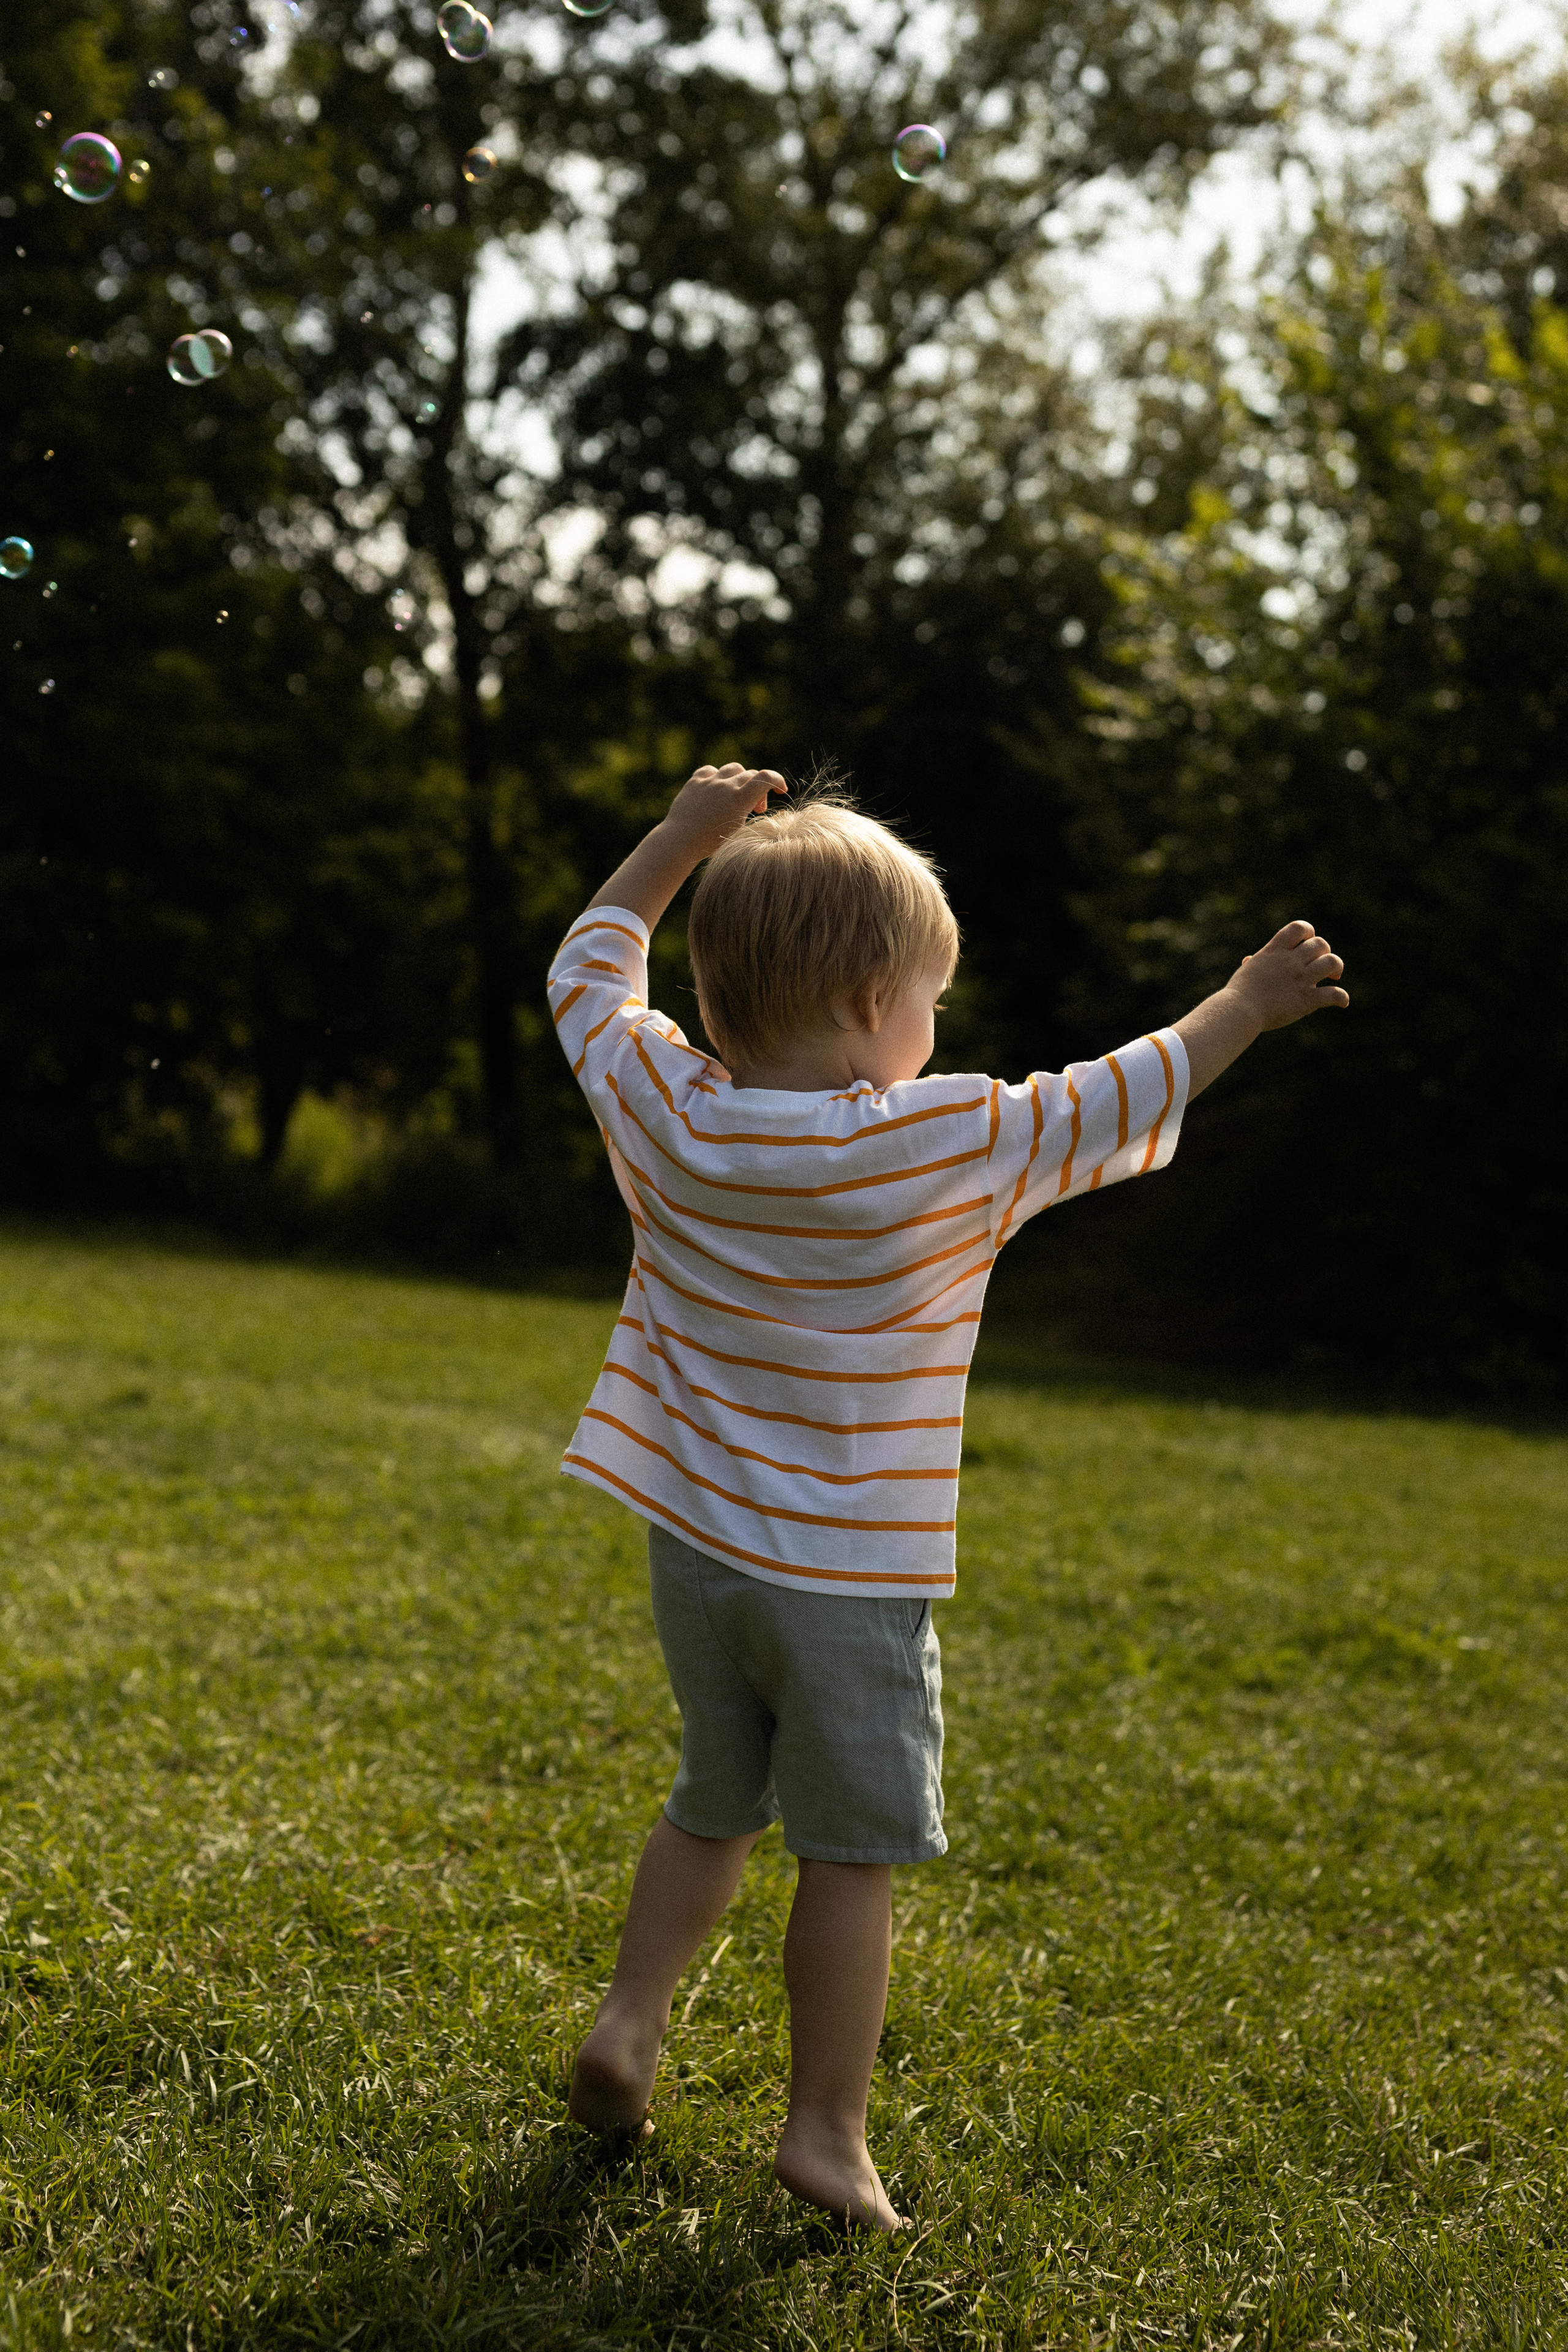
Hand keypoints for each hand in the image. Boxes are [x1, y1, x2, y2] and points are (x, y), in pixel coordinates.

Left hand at [662, 763, 787, 858]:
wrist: (680, 842)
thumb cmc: (711, 843)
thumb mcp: (738, 831)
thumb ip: (748, 810)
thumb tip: (755, 801)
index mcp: (739, 799)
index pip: (766, 778)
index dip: (778, 780)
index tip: (781, 790)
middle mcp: (725, 785)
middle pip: (750, 775)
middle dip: (758, 791)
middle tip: (756, 809)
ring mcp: (709, 782)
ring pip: (733, 769)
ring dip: (740, 780)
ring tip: (736, 796)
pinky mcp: (695, 782)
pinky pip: (711, 771)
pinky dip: (718, 778)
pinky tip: (716, 790)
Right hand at [1227, 920, 1348, 1030]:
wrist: (1239, 1011)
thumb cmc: (1238, 994)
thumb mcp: (1246, 971)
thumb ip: (1254, 963)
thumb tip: (1250, 960)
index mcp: (1275, 951)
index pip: (1299, 928)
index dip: (1308, 932)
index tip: (1307, 943)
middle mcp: (1290, 962)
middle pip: (1320, 944)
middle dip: (1324, 952)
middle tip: (1320, 966)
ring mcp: (1300, 979)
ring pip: (1332, 962)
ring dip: (1336, 968)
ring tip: (1334, 977)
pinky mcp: (1307, 999)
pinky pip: (1333, 994)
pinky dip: (1341, 997)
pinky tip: (1342, 1002)